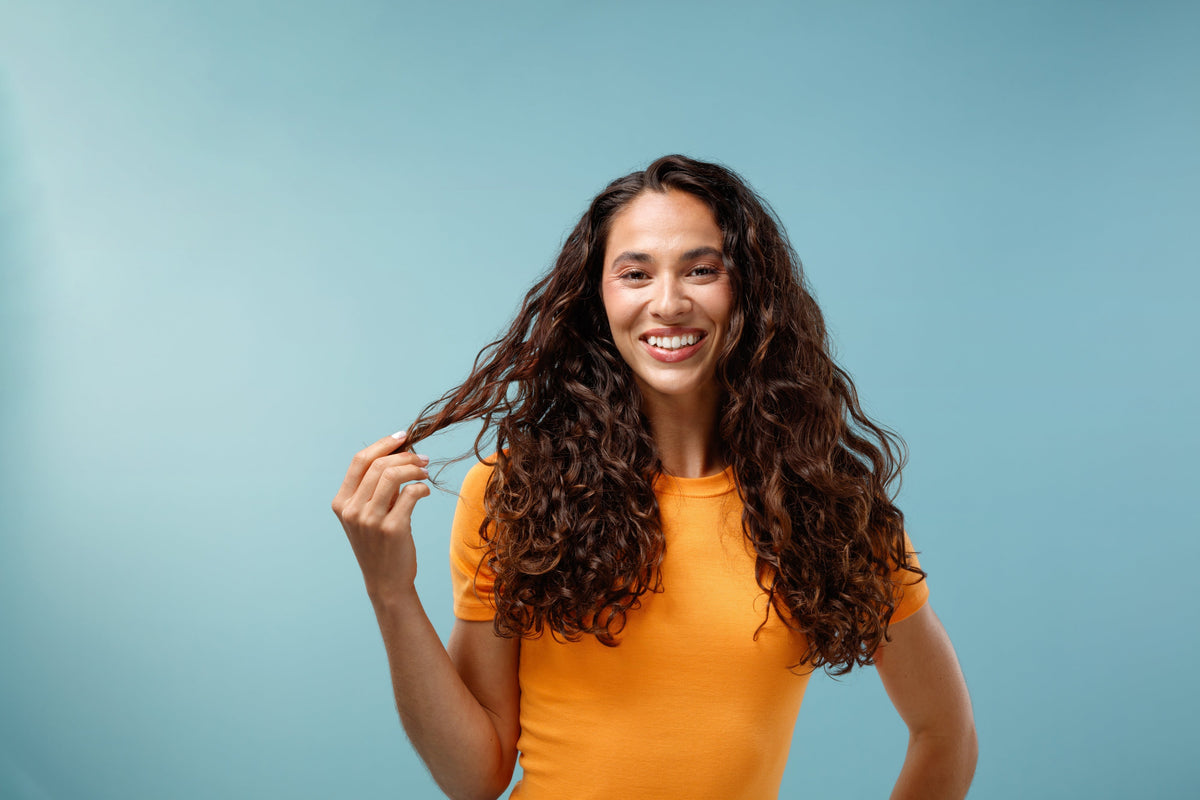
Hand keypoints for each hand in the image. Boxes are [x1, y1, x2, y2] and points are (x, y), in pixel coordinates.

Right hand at [332, 431, 431, 603]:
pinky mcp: (392, 529)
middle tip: (423, 458)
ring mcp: (370, 520)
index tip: (403, 437)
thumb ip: (376, 487)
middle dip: (405, 456)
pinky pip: (410, 493)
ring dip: (414, 468)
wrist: (385, 582)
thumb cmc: (380, 544)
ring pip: (393, 475)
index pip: (359, 460)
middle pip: (379, 465)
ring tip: (425, 472)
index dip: (382, 444)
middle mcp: (351, 510)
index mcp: (341, 503)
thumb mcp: (367, 515)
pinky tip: (425, 491)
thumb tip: (401, 452)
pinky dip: (421, 487)